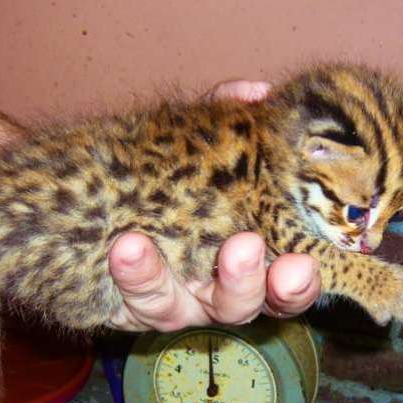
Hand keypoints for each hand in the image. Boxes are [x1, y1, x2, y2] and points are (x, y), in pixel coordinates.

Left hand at [103, 78, 317, 332]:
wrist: (102, 202)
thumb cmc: (176, 177)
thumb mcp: (205, 147)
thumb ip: (232, 123)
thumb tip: (258, 93)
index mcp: (253, 262)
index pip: (288, 285)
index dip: (300, 283)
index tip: (300, 264)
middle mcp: (216, 293)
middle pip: (242, 305)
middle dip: (246, 281)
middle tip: (243, 246)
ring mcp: (171, 304)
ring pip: (178, 309)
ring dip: (160, 275)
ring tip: (144, 242)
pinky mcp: (129, 308)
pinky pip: (132, 297)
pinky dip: (132, 270)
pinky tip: (125, 246)